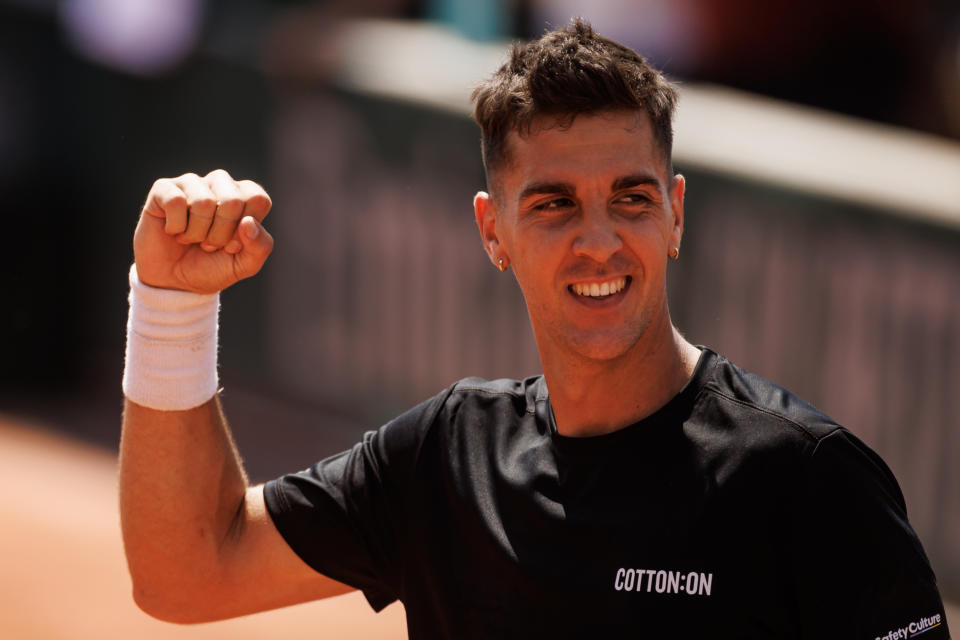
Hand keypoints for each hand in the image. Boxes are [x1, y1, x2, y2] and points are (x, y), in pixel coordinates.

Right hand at [133, 170, 273, 292]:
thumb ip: (260, 246)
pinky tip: (173, 231)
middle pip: (232, 201)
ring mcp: (192, 184)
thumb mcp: (244, 265)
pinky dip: (176, 227)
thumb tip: (248, 221)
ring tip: (191, 239)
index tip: (233, 245)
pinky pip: (176, 201)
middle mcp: (220, 184)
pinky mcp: (163, 188)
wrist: (173, 282)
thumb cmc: (211, 268)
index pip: (258, 199)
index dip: (245, 230)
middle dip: (220, 235)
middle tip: (209, 244)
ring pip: (204, 202)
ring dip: (196, 233)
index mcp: (244, 197)